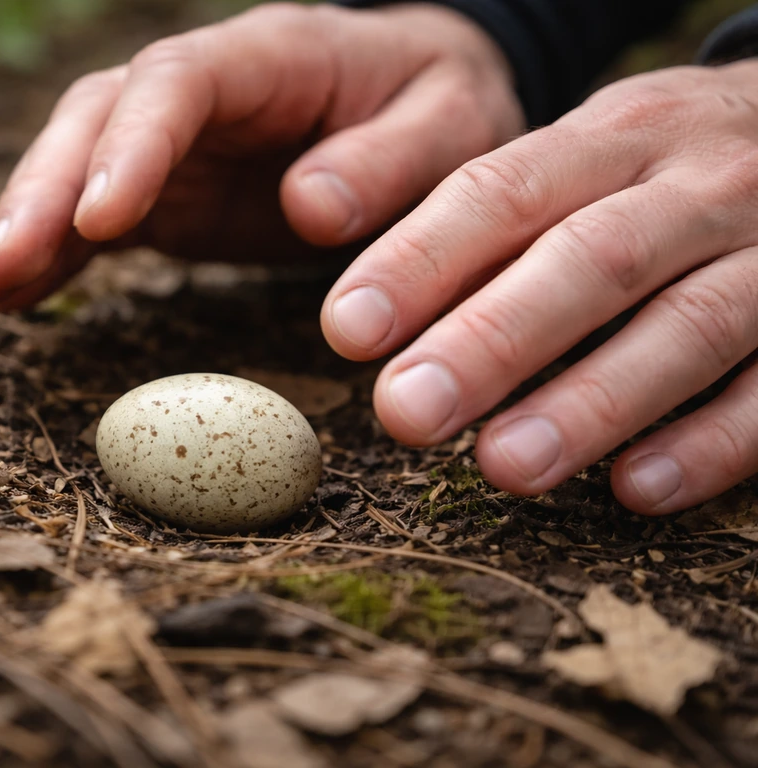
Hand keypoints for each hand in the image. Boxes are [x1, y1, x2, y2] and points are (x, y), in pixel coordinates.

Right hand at [0, 2, 522, 310]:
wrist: (426, 107)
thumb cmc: (445, 108)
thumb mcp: (452, 123)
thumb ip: (392, 161)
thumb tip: (307, 206)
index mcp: (275, 55)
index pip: (181, 83)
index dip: (134, 145)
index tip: (103, 218)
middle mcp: (209, 91)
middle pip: (102, 116)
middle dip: (47, 188)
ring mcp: (180, 142)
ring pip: (81, 162)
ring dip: (29, 223)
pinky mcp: (171, 193)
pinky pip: (98, 216)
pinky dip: (54, 252)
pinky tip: (10, 296)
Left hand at [322, 60, 757, 514]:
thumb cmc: (659, 171)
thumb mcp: (580, 159)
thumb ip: (481, 227)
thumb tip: (356, 313)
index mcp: (614, 137)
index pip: (504, 191)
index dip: (422, 261)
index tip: (349, 328)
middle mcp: (699, 185)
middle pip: (594, 258)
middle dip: (494, 340)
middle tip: (407, 412)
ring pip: (691, 324)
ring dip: (593, 401)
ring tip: (504, 467)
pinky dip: (713, 441)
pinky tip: (637, 490)